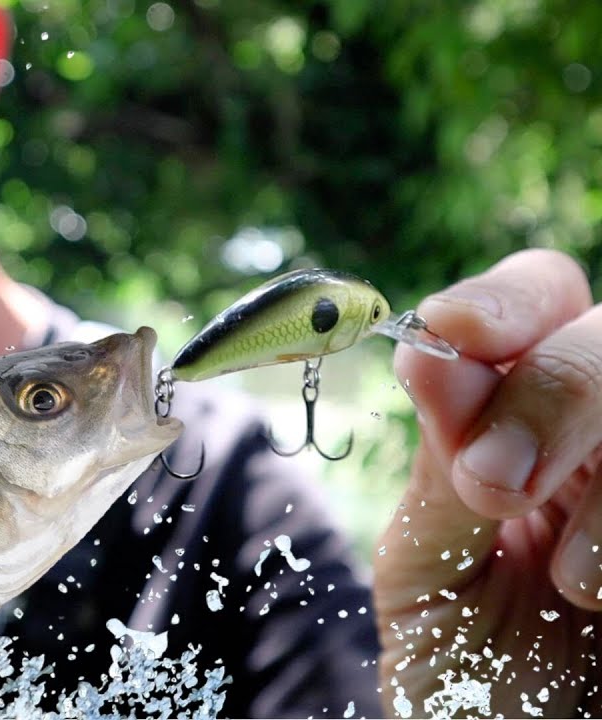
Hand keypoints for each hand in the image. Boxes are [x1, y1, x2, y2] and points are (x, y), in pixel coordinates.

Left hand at [373, 249, 601, 717]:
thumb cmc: (475, 685)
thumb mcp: (433, 579)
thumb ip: (439, 474)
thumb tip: (428, 357)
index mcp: (522, 424)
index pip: (534, 304)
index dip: (502, 302)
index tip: (454, 335)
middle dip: (556, 392)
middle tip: (497, 484)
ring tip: (575, 587)